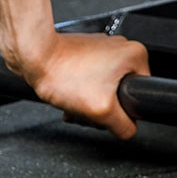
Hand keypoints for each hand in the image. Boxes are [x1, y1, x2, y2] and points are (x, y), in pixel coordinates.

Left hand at [11, 32, 150, 140]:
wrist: (35, 57)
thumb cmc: (63, 72)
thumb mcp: (101, 110)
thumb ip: (122, 126)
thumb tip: (129, 130)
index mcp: (136, 55)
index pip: (141, 95)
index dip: (123, 111)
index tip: (103, 109)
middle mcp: (122, 47)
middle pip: (121, 93)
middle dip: (100, 107)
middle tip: (84, 106)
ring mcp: (103, 48)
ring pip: (104, 88)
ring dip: (88, 101)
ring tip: (72, 99)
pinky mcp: (86, 52)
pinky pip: (90, 79)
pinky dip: (79, 90)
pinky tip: (68, 91)